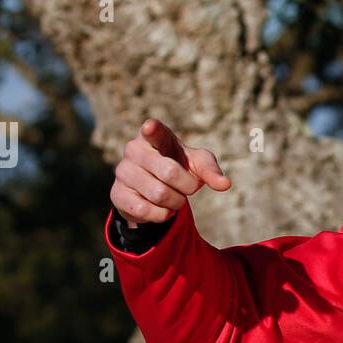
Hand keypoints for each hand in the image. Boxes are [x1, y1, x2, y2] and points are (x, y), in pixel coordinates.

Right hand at [111, 118, 231, 226]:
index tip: (150, 127)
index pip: (154, 130)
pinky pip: (145, 210)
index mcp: (153, 135)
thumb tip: (225, 184)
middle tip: (188, 189)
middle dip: (187, 187)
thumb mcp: (198, 164)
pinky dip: (162, 215)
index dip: (153, 130)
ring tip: (175, 198)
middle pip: (169, 172)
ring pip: (158, 194)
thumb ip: (211, 170)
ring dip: (176, 202)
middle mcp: (133, 149)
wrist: (156, 190)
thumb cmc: (180, 167)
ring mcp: (123, 171)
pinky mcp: (117, 194)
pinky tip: (163, 209)